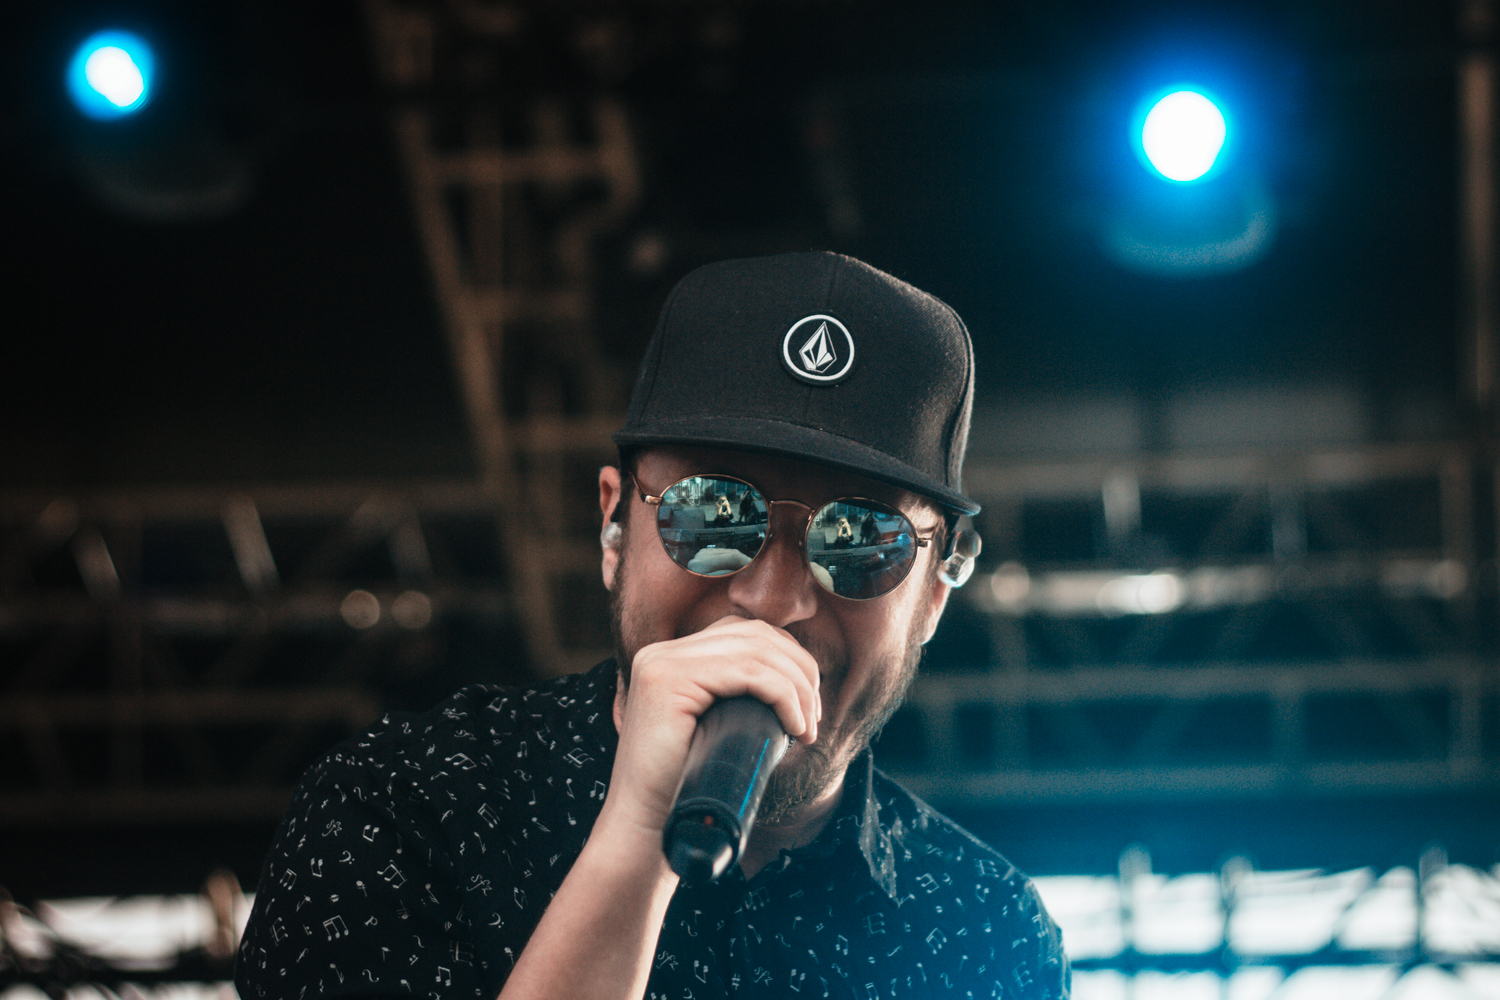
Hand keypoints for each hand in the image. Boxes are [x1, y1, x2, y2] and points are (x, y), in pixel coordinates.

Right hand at [603, 616, 820, 836]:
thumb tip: (799, 686)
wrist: (643, 824)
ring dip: (796, 688)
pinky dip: (782, 695)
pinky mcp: (667, 680)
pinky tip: (794, 726)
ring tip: (806, 728)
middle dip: (799, 671)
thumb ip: (735, 699)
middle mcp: (662, 652)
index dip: (788, 660)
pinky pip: (747, 673)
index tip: (807, 707)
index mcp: (672, 657)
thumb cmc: (684, 785)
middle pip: (755, 635)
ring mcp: (661, 662)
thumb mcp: (714, 728)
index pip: (745, 633)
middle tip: (813, 719)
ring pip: (756, 652)